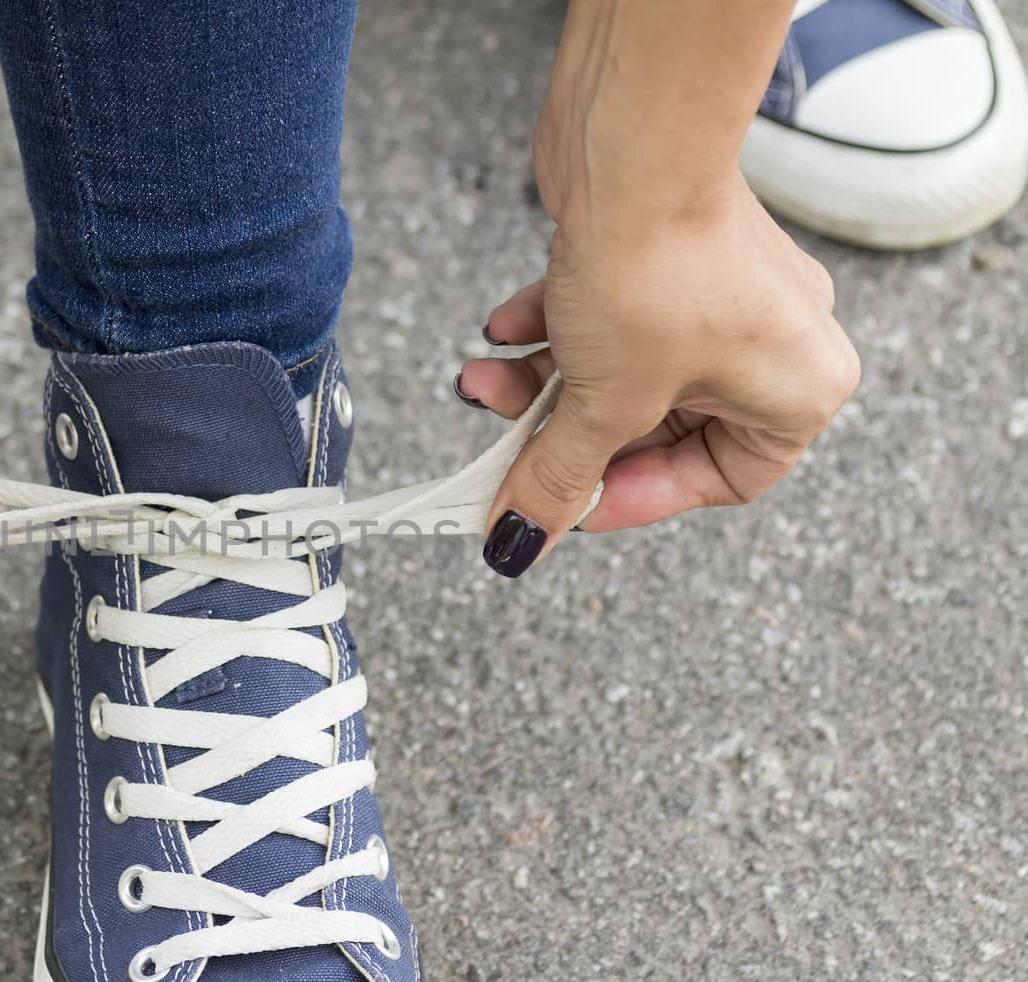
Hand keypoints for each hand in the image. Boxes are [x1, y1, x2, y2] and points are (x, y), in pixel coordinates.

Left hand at [459, 176, 859, 576]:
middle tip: (504, 447)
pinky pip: (609, 315)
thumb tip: (521, 543)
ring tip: (479, 378)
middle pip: (654, 426)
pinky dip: (554, 326)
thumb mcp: (601, 402)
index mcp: (798, 390)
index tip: (563, 506)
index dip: (632, 497)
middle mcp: (773, 340)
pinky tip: (503, 324)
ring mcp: (720, 291)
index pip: (718, 480)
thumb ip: (561, 480)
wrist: (632, 142)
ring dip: (541, 382)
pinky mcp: (666, 252)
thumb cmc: (655, 269)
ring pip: (620, 369)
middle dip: (565, 434)